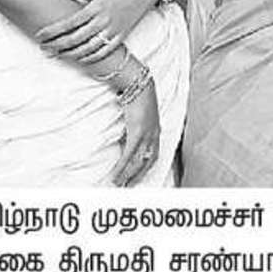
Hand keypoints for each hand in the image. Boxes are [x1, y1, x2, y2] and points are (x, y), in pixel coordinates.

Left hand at [36, 0, 160, 65]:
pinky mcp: (121, 37)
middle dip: (57, 44)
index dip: (53, 30)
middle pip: (75, 38)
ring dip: (70, 53)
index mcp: (95, 8)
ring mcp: (113, 30)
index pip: (69, 22)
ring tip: (57, 55)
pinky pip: (104, 51)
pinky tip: (79, 59)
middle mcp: (103, 20)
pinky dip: (91, 58)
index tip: (40, 35)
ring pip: (88, 48)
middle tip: (44, 48)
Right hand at [106, 55, 160, 186]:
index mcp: (156, 132)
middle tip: (127, 188)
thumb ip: (135, 126)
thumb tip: (127, 135)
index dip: (145, 169)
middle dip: (138, 176)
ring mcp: (148, 134)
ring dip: (129, 175)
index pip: (153, 156)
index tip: (136, 180)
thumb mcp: (139, 115)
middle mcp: (155, 135)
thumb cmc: (138, 97)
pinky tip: (116, 175)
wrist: (139, 83)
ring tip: (118, 185)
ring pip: (139, 161)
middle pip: (148, 162)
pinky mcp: (139, 131)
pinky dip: (123, 166)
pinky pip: (130, 153)